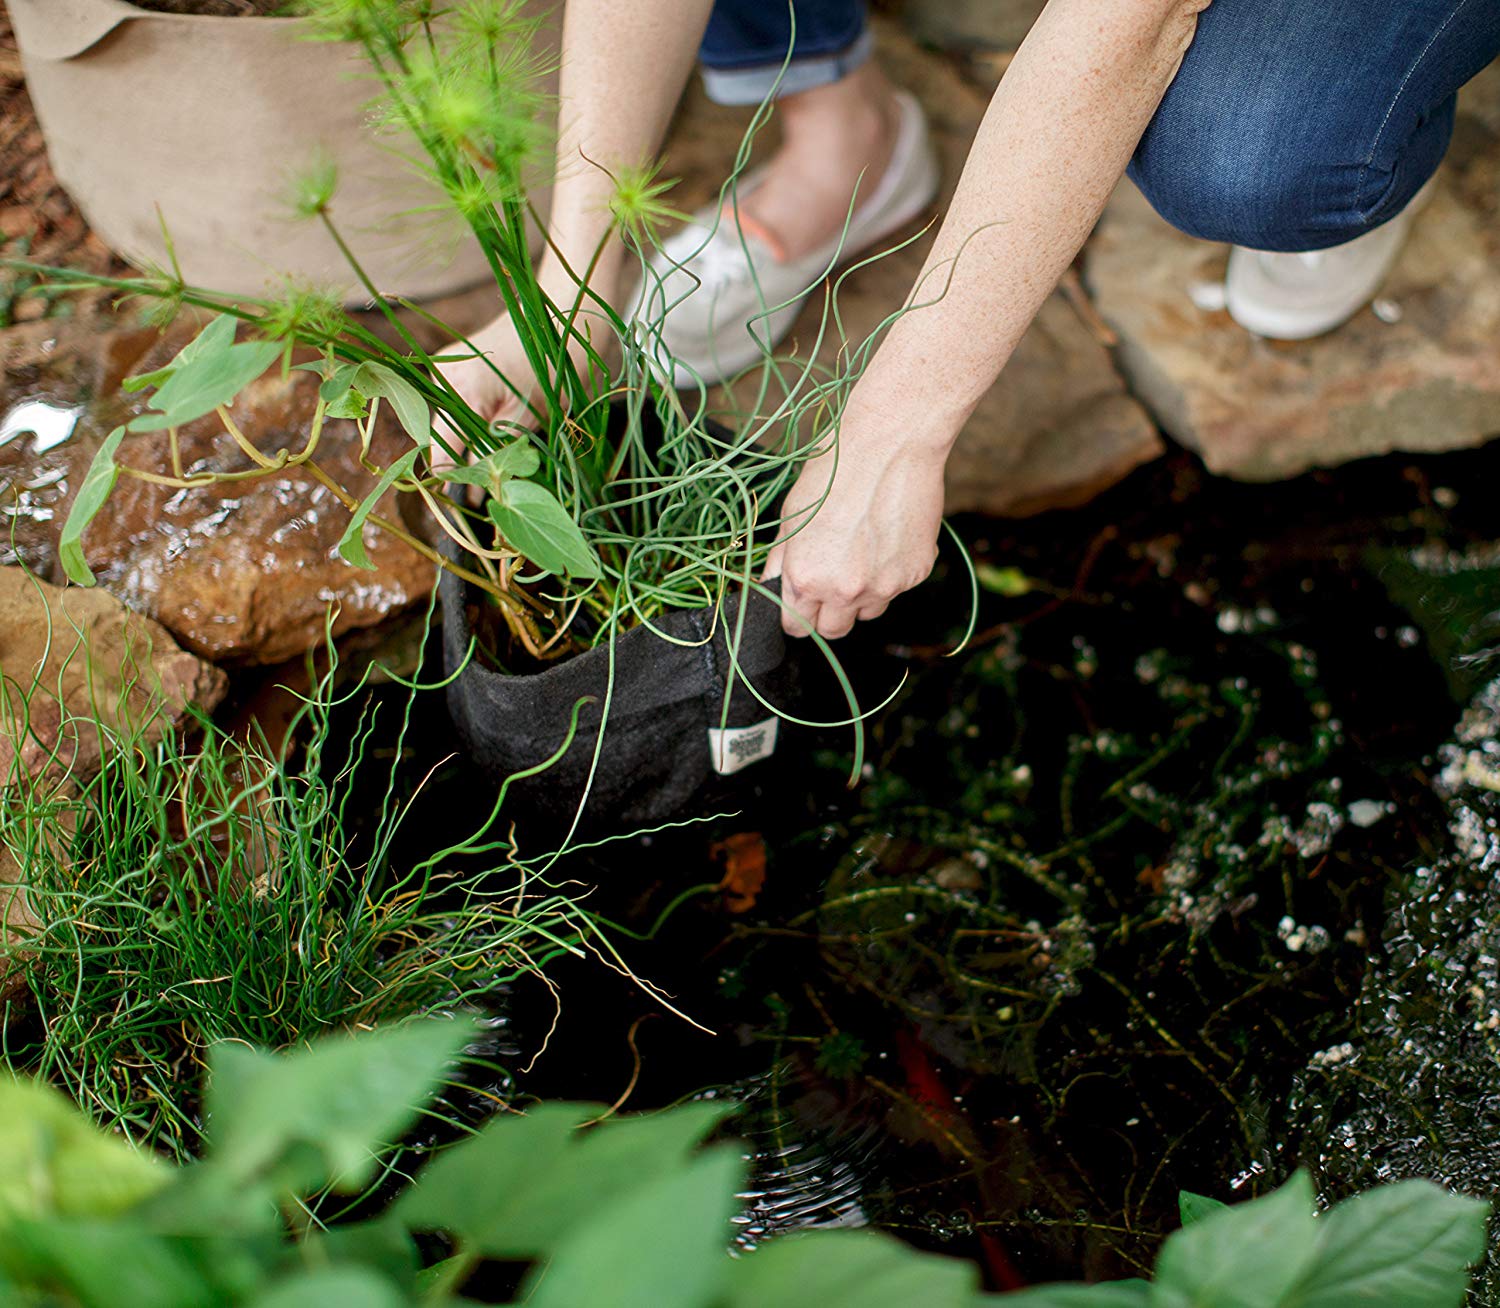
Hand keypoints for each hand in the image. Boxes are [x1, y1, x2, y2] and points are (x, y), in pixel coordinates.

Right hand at [430, 267, 616, 474]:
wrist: (567, 311)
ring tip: (499, 459)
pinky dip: (473, 425)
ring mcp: (448, 369)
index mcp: (460, 389)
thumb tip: (476, 489)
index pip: (442, 454)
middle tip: (493, 491)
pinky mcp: (458, 366)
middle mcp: (444, 377)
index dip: (459, 483)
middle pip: (442, 441)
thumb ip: (497, 451)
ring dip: (470, 446)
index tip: (478, 504)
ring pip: (449, 426)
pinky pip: (457, 406)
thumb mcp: (531, 417)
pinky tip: (494, 433)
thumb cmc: (558, 361)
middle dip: (465, 467)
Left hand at [763, 428, 946, 639]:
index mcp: (805, 579)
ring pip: (868, 612)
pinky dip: (891, 572)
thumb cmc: (835, 470)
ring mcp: (884, 586)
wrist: (889, 444)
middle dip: (828, 612)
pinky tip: (886, 536)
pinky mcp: (915, 573)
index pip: (797, 627)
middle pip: (834, 630)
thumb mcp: (791, 516)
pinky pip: (897, 588)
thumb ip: (782, 561)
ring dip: (862, 595)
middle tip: (832, 577)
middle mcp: (844, 591)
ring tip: (862, 550)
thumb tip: (771, 586)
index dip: (797, 614)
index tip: (802, 602)